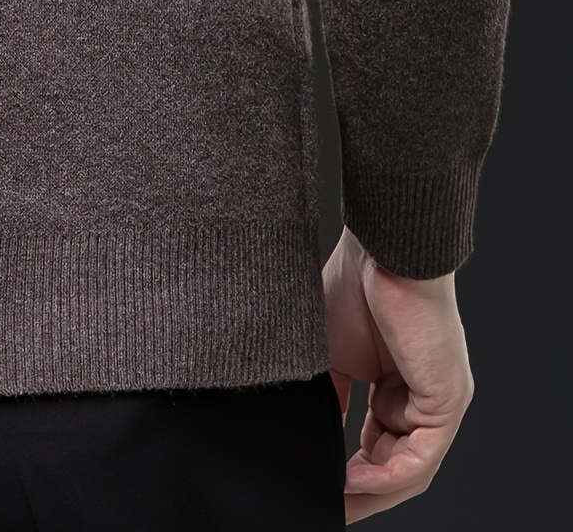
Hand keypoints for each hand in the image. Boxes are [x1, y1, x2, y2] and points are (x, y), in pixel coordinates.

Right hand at [323, 227, 473, 521]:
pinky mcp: (448, 401)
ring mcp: (439, 402)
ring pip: (410, 469)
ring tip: (335, 499)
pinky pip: (420, 456)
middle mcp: (423, 399)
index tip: (316, 484)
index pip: (379, 445)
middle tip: (325, 505)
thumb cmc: (353, 287)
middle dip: (360, 492)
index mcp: (396, 387)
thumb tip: (309, 433)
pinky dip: (385, 474)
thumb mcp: (329, 354)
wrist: (379, 251)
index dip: (350, 472)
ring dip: (372, 491)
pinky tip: (352, 478)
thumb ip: (329, 397)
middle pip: (396, 465)